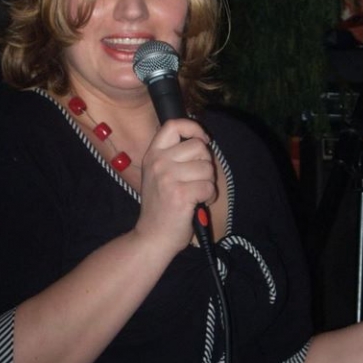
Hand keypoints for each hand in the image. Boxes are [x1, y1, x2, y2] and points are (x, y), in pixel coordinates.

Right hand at [135, 118, 215, 252]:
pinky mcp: (180, 194)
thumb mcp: (159, 175)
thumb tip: (202, 140)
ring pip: (207, 168)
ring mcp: (168, 178)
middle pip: (198, 147)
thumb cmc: (161, 207)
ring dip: (208, 183)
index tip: (202, 140)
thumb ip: (174, 156)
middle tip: (197, 179)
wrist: (152, 237)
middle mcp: (158, 163)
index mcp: (152, 155)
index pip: (173, 125)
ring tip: (195, 194)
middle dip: (205, 164)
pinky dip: (209, 197)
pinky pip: (209, 186)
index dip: (193, 127)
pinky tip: (198, 204)